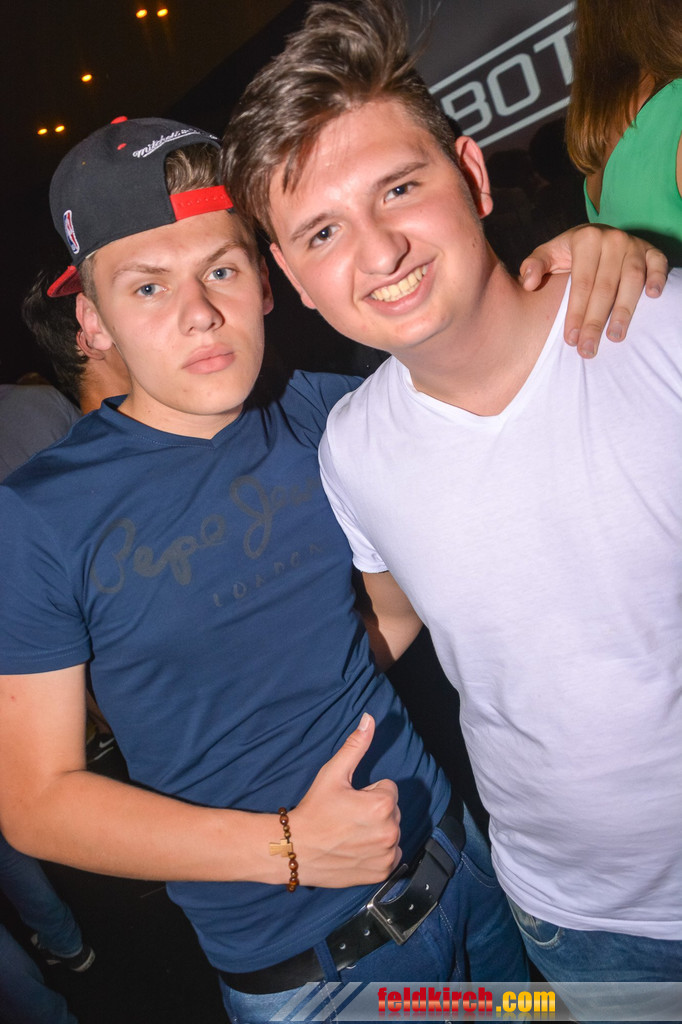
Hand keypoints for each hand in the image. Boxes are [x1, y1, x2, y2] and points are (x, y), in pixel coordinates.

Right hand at [290, 713, 400, 886]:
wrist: (295, 850)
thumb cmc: (314, 810)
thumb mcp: (333, 773)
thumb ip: (356, 745)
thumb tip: (369, 718)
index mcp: (382, 804)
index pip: (388, 788)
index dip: (367, 792)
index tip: (349, 802)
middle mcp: (390, 831)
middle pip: (392, 811)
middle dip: (374, 811)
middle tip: (347, 818)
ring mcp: (387, 854)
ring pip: (391, 832)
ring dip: (377, 832)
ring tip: (350, 834)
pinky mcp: (382, 872)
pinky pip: (391, 856)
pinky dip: (378, 853)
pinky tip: (356, 850)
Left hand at [520, 224, 668, 358]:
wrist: (597, 237)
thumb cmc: (570, 254)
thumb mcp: (548, 254)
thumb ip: (534, 266)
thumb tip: (528, 283)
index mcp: (585, 239)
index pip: (581, 283)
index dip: (576, 313)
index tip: (571, 340)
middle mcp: (612, 239)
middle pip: (605, 287)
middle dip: (596, 322)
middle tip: (588, 349)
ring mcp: (634, 244)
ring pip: (632, 281)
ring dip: (624, 311)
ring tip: (615, 337)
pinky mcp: (651, 250)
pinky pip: (658, 264)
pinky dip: (658, 279)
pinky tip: (653, 298)